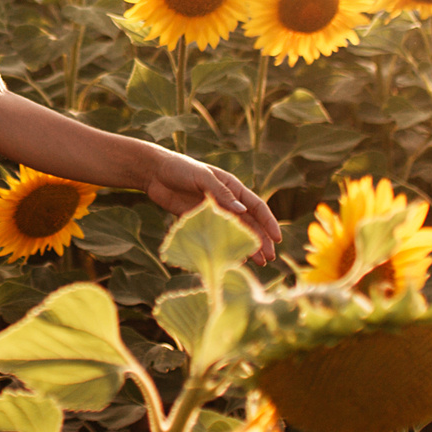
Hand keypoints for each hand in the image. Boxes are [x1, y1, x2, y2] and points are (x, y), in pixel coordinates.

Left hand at [146, 154, 281, 259]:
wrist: (154, 172)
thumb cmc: (180, 168)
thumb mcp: (202, 177)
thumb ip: (221, 194)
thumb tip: (242, 212)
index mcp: (232, 187)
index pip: (256, 206)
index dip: (268, 222)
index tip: (277, 239)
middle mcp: (226, 201)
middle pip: (249, 223)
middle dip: (260, 240)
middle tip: (268, 258)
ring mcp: (213, 212)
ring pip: (235, 232)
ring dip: (246, 246)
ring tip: (256, 263)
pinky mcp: (198, 221)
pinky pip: (216, 236)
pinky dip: (224, 247)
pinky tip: (231, 259)